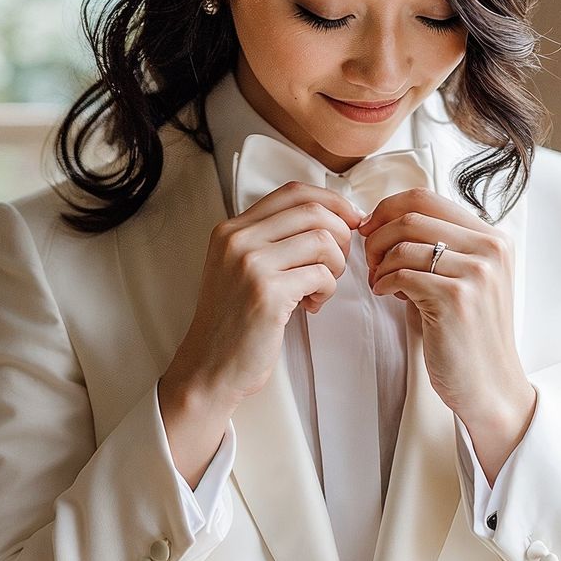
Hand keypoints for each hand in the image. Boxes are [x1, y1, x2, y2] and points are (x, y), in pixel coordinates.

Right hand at [162, 182, 363, 409]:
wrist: (210, 368)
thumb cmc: (235, 322)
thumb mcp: (242, 269)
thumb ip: (273, 241)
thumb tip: (332, 218)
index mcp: (231, 229)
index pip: (292, 192)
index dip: (331, 201)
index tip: (351, 219)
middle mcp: (237, 240)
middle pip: (313, 211)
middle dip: (340, 235)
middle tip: (335, 264)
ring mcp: (251, 265)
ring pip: (323, 241)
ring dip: (335, 266)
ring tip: (320, 288)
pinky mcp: (267, 293)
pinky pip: (321, 275)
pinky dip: (327, 290)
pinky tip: (311, 306)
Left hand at [358, 186, 532, 426]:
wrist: (490, 385)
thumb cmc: (469, 334)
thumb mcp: (467, 279)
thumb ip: (441, 246)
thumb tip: (388, 219)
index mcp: (492, 238)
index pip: (426, 197)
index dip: (387, 209)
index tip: (370, 229)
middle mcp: (490, 249)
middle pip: (411, 215)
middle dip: (378, 236)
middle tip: (371, 262)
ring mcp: (477, 272)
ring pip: (403, 244)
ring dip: (379, 263)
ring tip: (380, 283)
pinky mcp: (457, 298)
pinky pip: (402, 273)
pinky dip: (384, 282)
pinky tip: (387, 295)